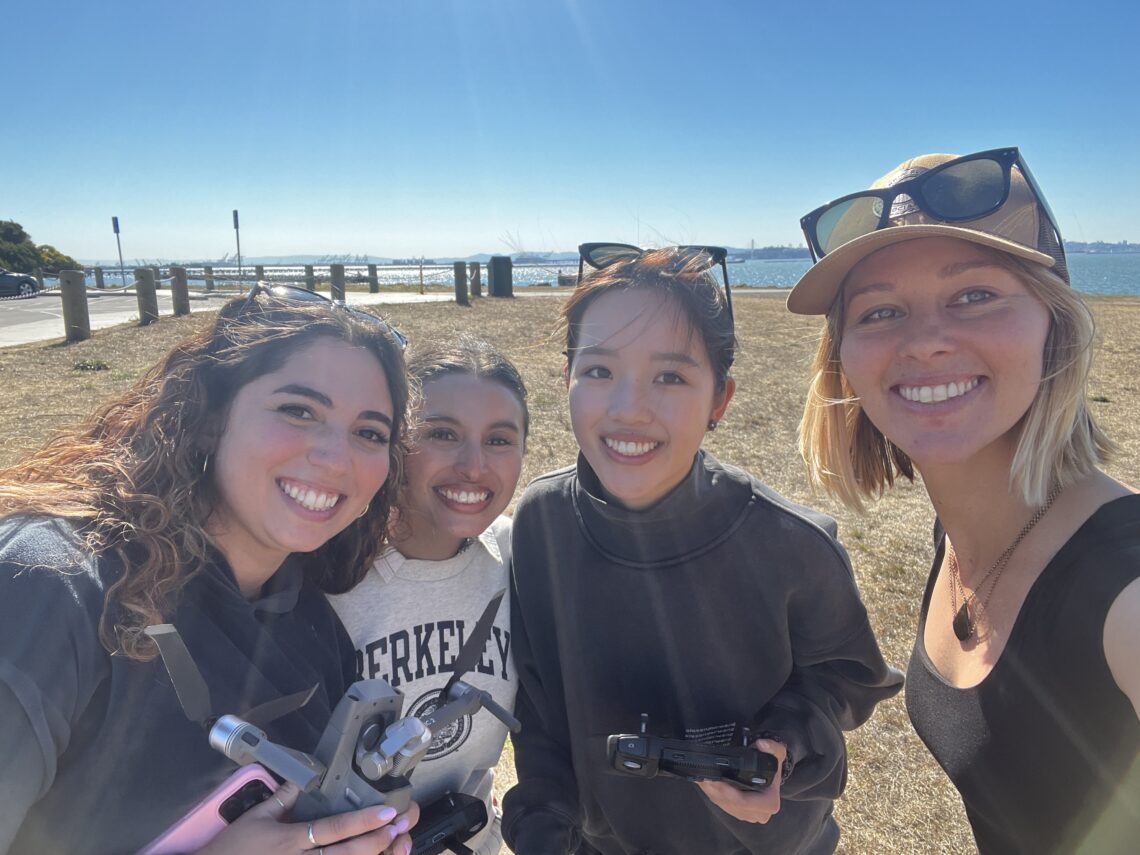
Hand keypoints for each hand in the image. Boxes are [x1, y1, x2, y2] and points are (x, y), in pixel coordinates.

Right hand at [196, 781, 419, 854]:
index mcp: (290, 841)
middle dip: (378, 841)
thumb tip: (299, 779)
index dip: (363, 821)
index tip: (387, 812)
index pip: (333, 829)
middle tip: (401, 827)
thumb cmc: (230, 851)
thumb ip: (280, 799)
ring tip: (396, 846)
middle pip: (347, 854)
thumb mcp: (254, 819)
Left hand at [695, 738, 785, 823]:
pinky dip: (713, 795)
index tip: (713, 780)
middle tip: (703, 778)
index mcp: (769, 803)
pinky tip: (706, 783)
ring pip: (724, 806)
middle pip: (730, 805)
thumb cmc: (773, 764)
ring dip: (711, 793)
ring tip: (702, 779)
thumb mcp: (778, 752)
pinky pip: (723, 805)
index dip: (726, 791)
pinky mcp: (739, 813)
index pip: (743, 801)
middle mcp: (759, 814)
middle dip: (715, 792)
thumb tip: (761, 744)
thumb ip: (772, 747)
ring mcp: (748, 815)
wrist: (772, 774)